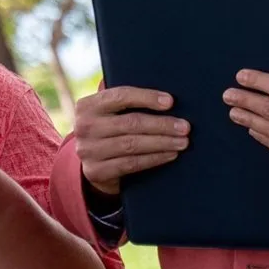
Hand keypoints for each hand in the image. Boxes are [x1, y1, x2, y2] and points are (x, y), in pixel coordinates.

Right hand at [73, 87, 189, 195]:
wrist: (91, 162)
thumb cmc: (109, 128)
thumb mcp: (109, 112)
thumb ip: (125, 101)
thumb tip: (165, 96)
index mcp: (87, 105)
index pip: (120, 96)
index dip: (147, 98)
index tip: (170, 102)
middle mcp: (84, 127)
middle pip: (130, 123)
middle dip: (161, 124)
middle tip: (185, 127)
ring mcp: (88, 151)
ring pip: (132, 145)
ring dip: (162, 143)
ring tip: (182, 142)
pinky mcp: (95, 171)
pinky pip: (131, 164)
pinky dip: (154, 159)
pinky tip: (170, 154)